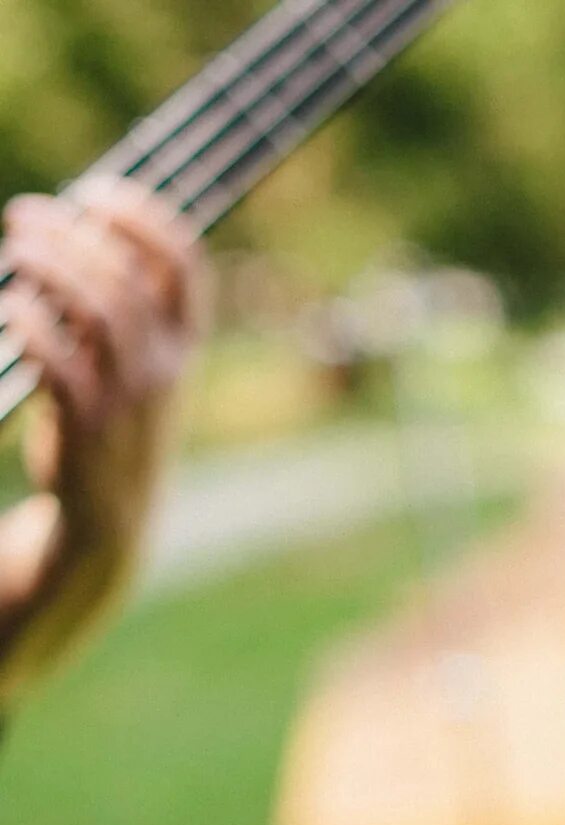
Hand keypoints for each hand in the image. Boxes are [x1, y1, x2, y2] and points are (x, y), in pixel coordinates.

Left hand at [0, 178, 202, 687]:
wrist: (104, 535)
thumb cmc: (102, 439)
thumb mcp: (129, 375)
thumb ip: (114, 314)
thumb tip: (67, 236)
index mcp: (184, 351)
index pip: (188, 266)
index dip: (147, 217)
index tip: (98, 190)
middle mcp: (168, 373)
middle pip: (130, 276)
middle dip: (76, 232)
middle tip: (26, 215)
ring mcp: (133, 404)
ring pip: (102, 310)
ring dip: (52, 265)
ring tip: (14, 245)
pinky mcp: (89, 432)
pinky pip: (64, 362)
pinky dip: (33, 324)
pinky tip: (8, 308)